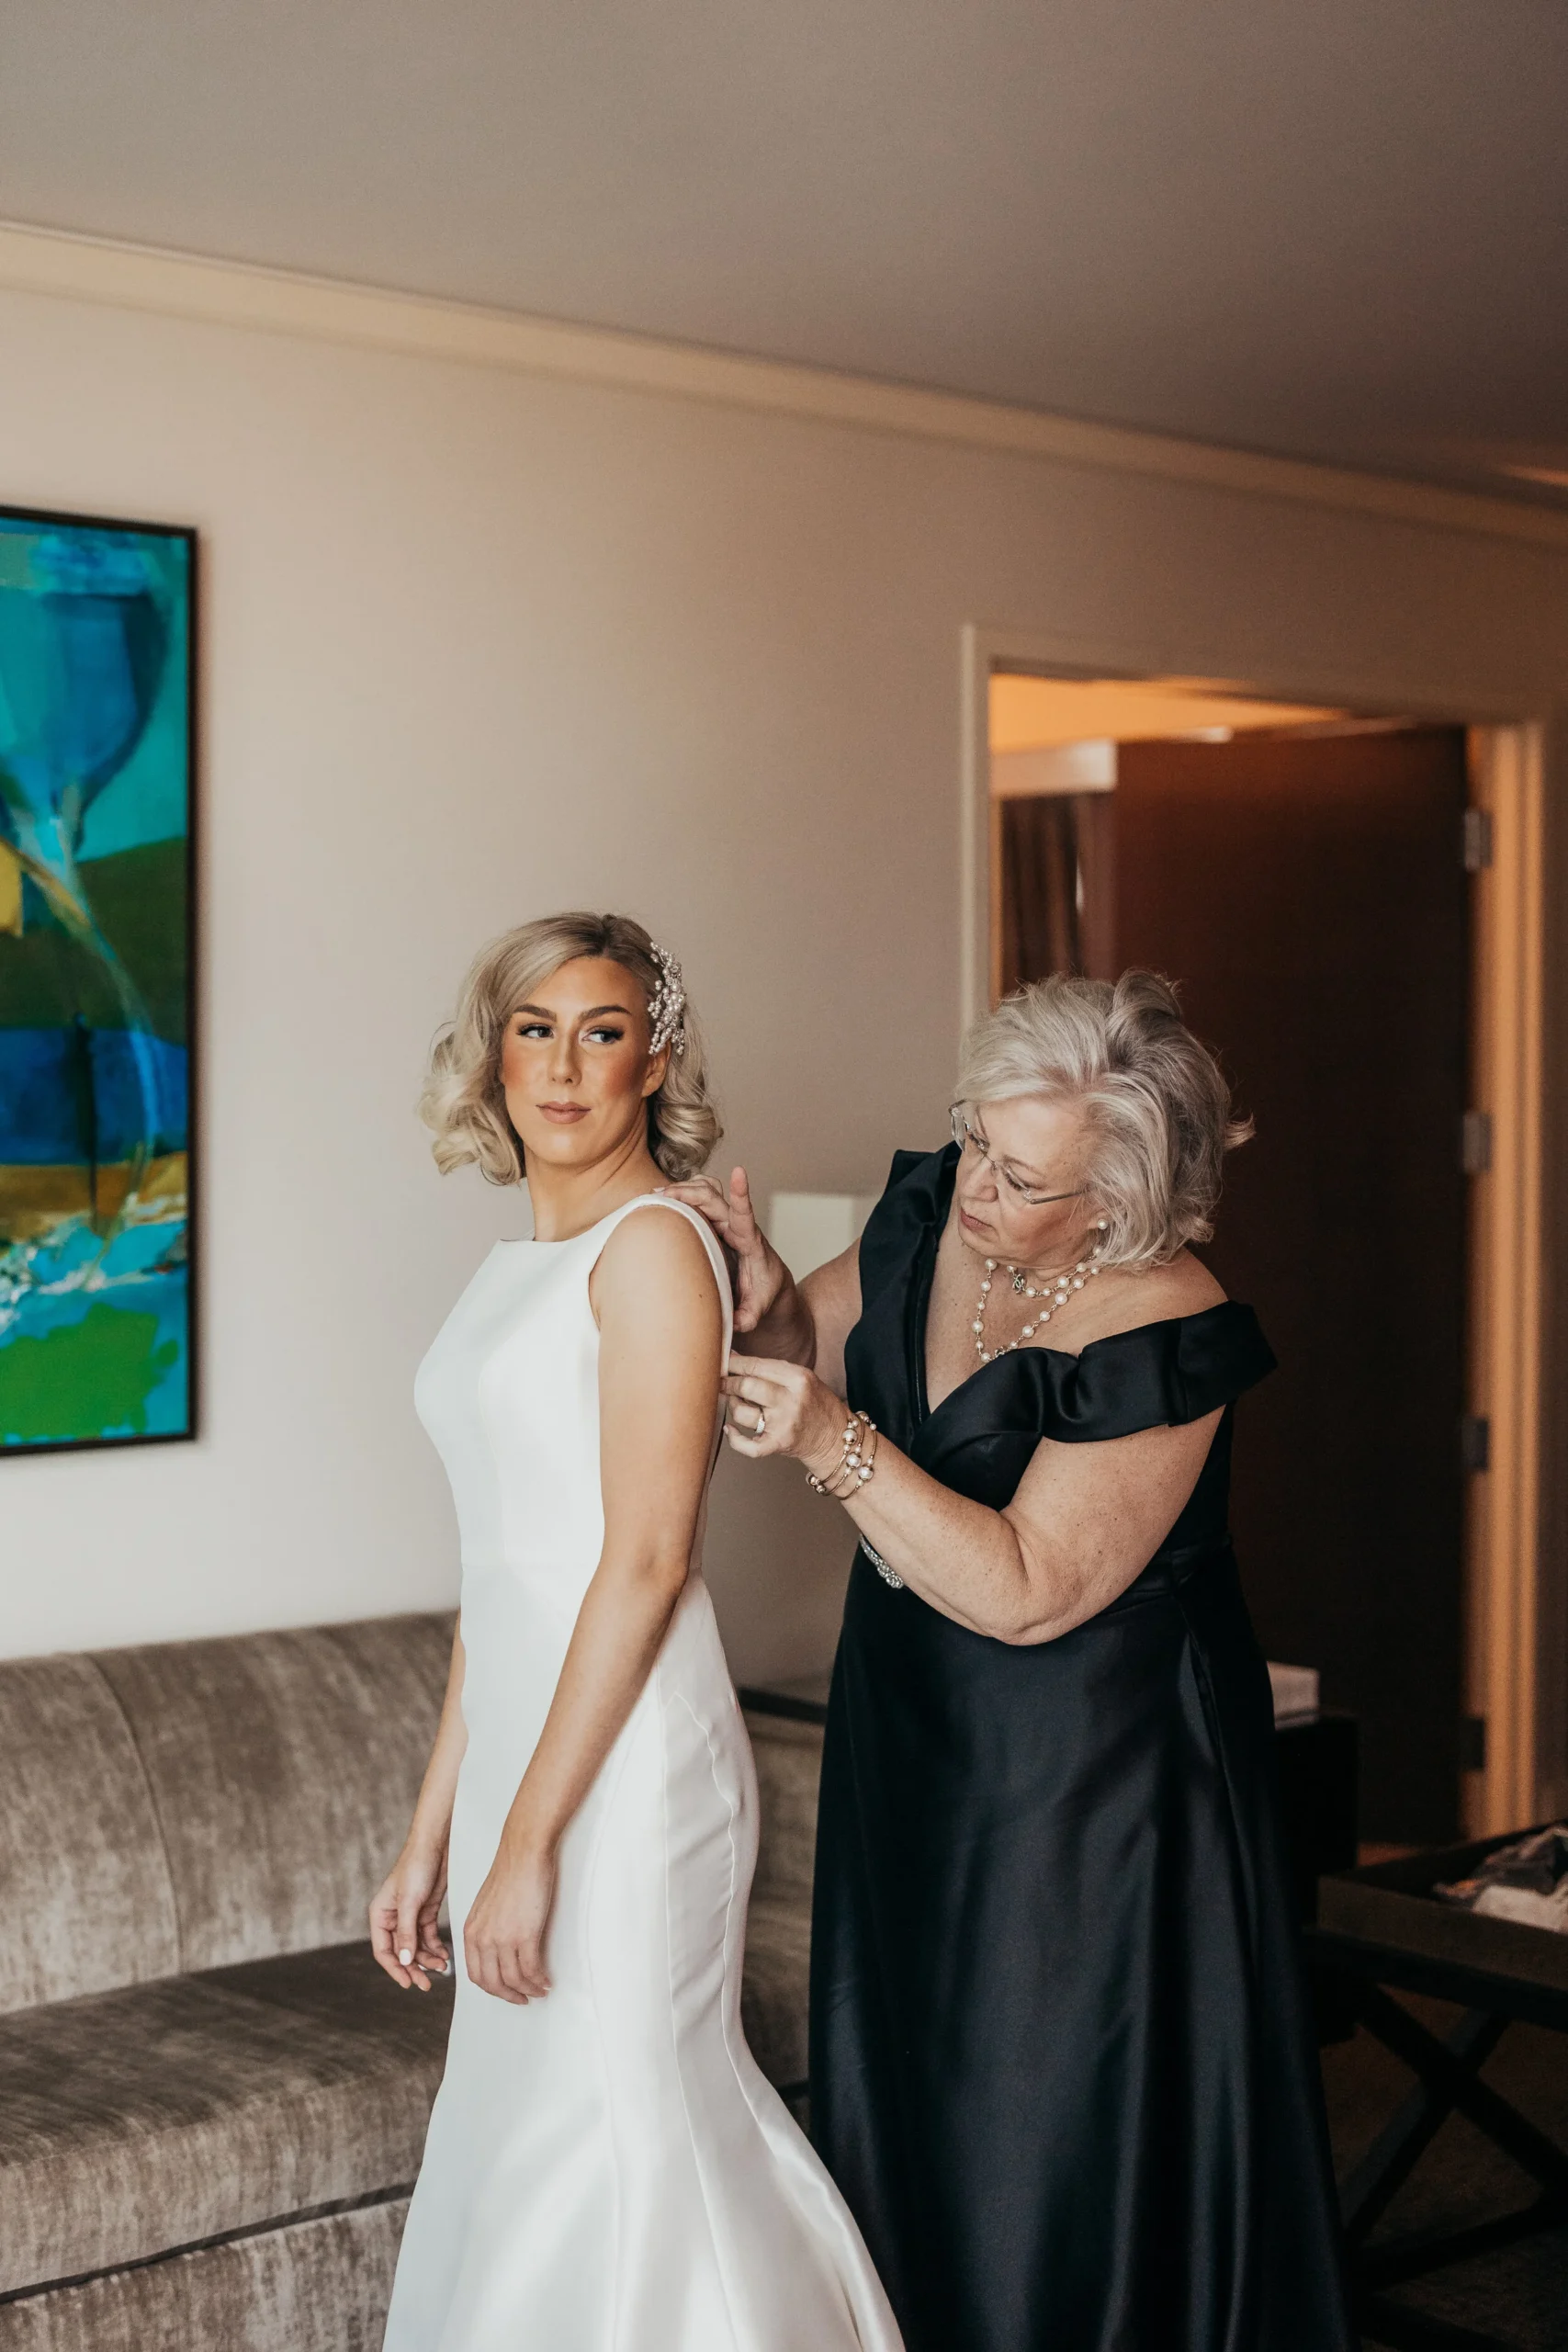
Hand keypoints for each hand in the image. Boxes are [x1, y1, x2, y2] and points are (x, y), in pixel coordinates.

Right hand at [369, 1842, 450, 1991]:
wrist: (436, 1845)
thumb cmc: (416, 1867)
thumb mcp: (410, 1902)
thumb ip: (406, 1933)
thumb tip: (404, 1961)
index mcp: (380, 1915)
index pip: (383, 1951)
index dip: (395, 1969)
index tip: (408, 1983)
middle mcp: (392, 1918)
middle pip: (401, 1952)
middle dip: (413, 1968)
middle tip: (427, 1983)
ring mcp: (409, 1916)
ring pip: (415, 1947)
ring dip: (427, 1958)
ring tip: (442, 1966)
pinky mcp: (425, 1912)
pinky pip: (427, 1937)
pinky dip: (435, 1947)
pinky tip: (444, 1954)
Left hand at [463, 1836, 556, 2004]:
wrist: (524, 1851)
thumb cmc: (510, 1872)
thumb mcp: (487, 1905)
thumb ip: (487, 1927)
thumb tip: (499, 1947)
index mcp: (471, 1931)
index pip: (475, 1974)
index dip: (492, 1988)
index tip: (506, 1991)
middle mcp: (482, 1938)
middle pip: (492, 1983)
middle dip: (509, 1995)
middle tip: (523, 1998)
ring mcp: (503, 1938)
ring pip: (513, 1980)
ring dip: (528, 1990)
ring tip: (540, 1989)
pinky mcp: (524, 1935)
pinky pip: (531, 1969)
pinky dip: (539, 1979)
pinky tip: (547, 1980)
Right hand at [659, 1167, 786, 1333]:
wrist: (770, 1282)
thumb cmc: (764, 1294)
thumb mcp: (757, 1310)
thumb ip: (747, 1317)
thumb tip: (732, 1322)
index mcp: (751, 1243)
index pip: (746, 1215)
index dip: (742, 1194)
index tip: (740, 1172)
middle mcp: (738, 1226)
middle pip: (714, 1198)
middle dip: (688, 1192)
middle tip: (661, 1196)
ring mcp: (726, 1221)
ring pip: (707, 1192)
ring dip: (684, 1189)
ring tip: (657, 1195)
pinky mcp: (716, 1222)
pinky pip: (701, 1199)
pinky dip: (683, 1195)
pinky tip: (663, 1200)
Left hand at [721, 1352, 847, 1481]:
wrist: (836, 1437)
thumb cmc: (816, 1405)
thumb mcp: (802, 1378)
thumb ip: (771, 1369)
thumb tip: (734, 1359)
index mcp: (798, 1378)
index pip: (756, 1366)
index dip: (733, 1363)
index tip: (721, 1360)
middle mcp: (791, 1400)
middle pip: (746, 1386)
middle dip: (727, 1383)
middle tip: (721, 1382)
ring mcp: (784, 1424)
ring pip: (742, 1412)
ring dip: (733, 1406)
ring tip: (737, 1403)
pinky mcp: (778, 1444)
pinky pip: (747, 1444)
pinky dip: (734, 1438)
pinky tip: (730, 1429)